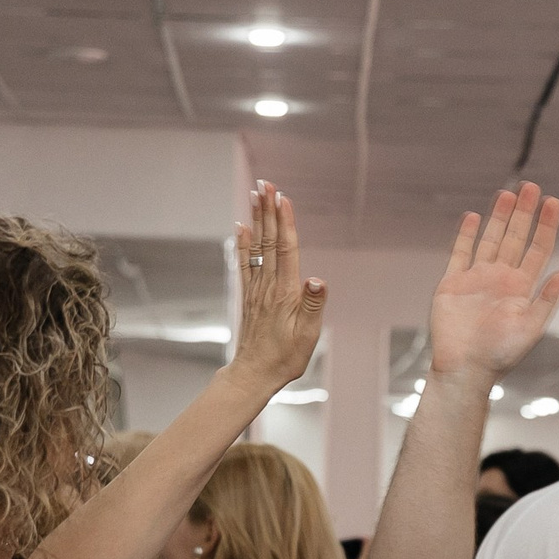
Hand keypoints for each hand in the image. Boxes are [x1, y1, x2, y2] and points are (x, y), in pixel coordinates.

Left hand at [225, 181, 327, 394]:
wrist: (253, 374)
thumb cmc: (284, 358)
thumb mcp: (307, 337)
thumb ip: (312, 306)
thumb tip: (317, 280)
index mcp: (285, 293)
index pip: (286, 250)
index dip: (285, 222)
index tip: (283, 198)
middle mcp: (268, 286)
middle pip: (270, 241)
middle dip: (268, 210)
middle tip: (266, 183)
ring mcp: (256, 289)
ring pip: (258, 247)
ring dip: (258, 219)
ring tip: (256, 195)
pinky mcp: (249, 296)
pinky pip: (245, 263)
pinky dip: (243, 243)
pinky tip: (241, 227)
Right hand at [427, 184, 558, 379]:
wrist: (465, 369)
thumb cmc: (500, 354)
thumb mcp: (531, 327)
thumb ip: (548, 299)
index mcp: (522, 288)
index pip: (538, 249)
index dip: (546, 225)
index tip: (553, 202)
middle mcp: (501, 280)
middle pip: (515, 238)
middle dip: (524, 213)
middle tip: (531, 187)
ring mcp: (477, 280)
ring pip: (490, 240)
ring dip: (499, 217)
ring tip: (508, 194)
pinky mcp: (453, 284)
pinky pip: (460, 254)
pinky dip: (465, 235)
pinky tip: (473, 217)